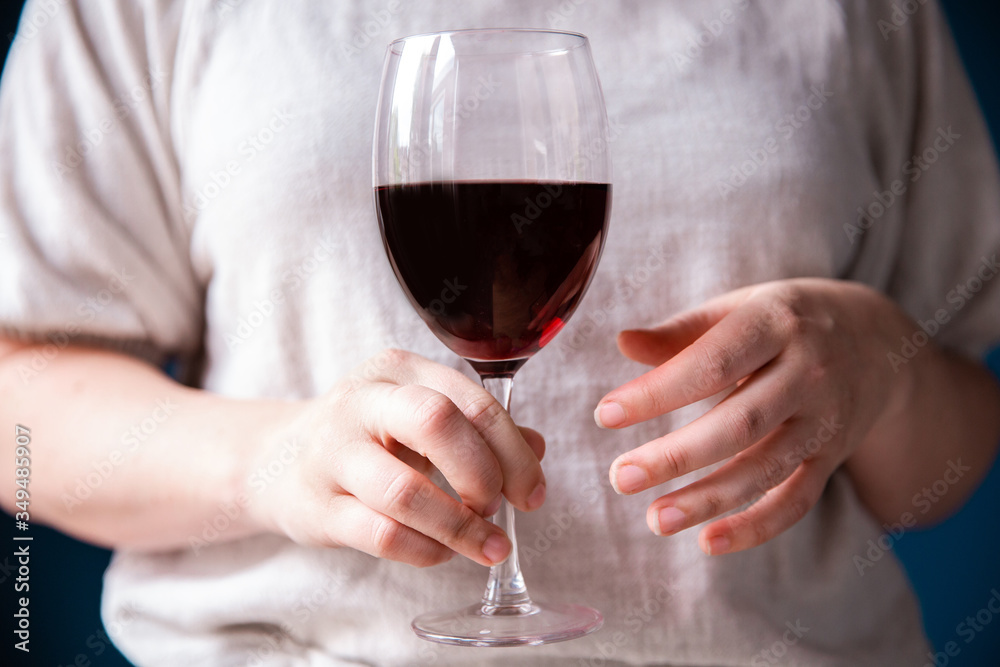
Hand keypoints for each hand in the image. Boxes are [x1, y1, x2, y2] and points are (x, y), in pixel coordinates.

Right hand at [246, 349, 545, 567]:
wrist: (278, 461)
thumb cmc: (368, 439)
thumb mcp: (420, 418)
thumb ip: (479, 430)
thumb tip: (536, 448)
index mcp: (399, 371)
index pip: (471, 401)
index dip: (513, 451)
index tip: (533, 492)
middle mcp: (362, 401)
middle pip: (436, 423)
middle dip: (483, 474)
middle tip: (497, 508)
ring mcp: (333, 453)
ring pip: (405, 491)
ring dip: (458, 526)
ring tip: (485, 544)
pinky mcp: (316, 506)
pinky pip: (380, 534)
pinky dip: (424, 550)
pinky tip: (441, 553)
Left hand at [596, 279, 913, 554]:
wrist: (879, 341)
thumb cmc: (785, 320)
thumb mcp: (740, 307)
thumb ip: (682, 331)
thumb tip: (621, 342)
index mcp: (776, 323)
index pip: (711, 364)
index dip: (658, 393)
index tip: (605, 414)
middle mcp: (808, 372)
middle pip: (739, 424)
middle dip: (676, 457)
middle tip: (620, 477)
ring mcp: (825, 420)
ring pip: (765, 469)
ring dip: (707, 500)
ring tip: (654, 519)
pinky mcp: (832, 457)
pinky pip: (796, 500)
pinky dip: (755, 527)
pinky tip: (707, 542)